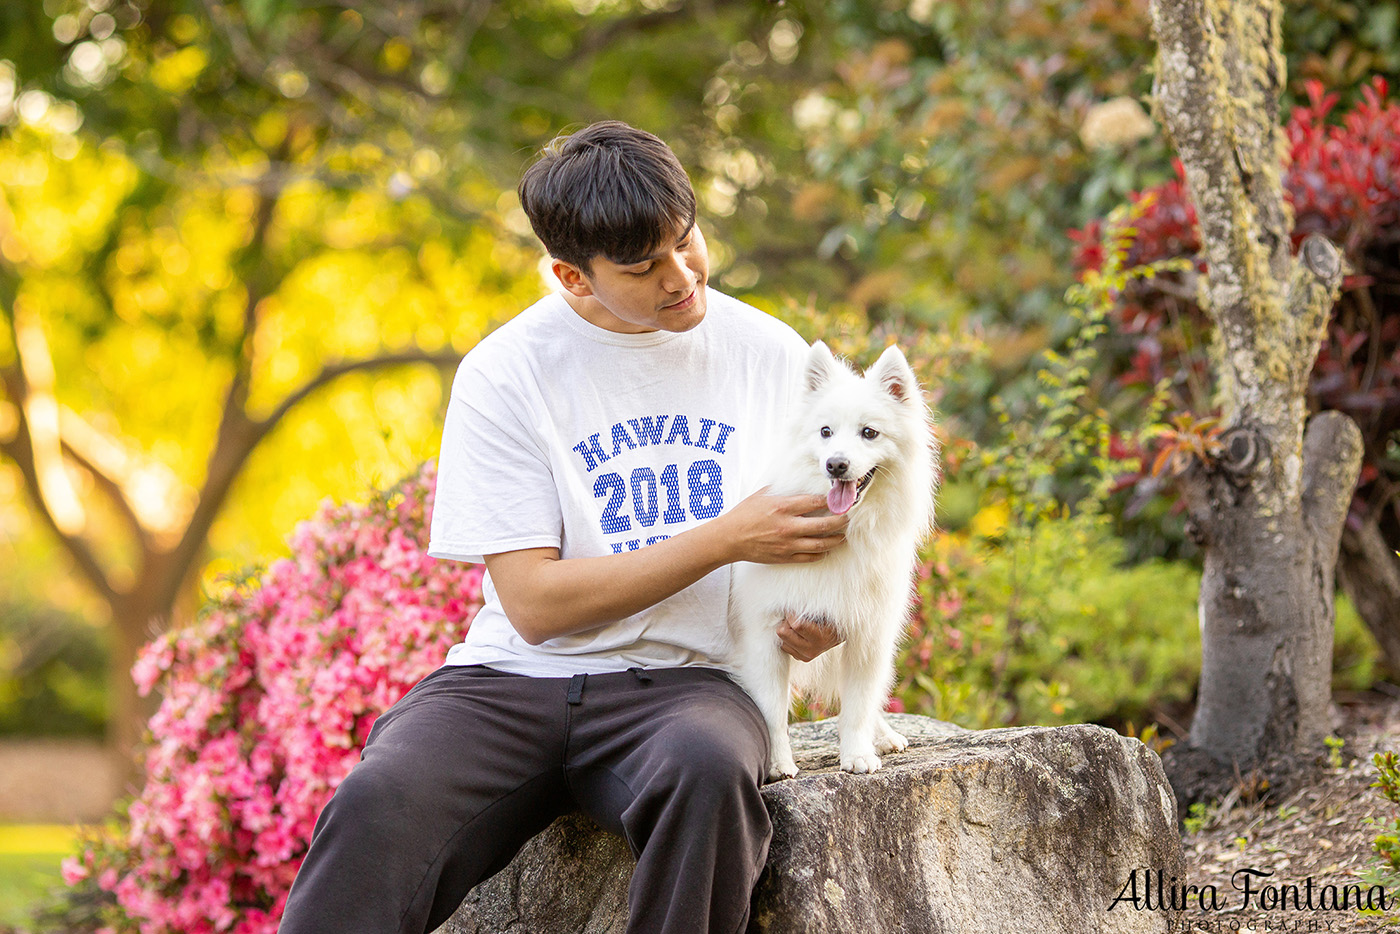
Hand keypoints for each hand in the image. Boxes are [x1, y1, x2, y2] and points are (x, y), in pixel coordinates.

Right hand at [717, 489, 847, 564]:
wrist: (730, 538)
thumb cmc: (744, 515)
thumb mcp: (762, 495)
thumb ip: (781, 489)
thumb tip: (797, 482)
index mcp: (782, 507)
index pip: (815, 502)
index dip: (830, 501)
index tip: (838, 499)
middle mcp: (787, 526)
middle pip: (824, 524)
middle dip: (841, 521)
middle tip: (848, 518)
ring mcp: (787, 544)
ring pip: (820, 543)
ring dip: (836, 539)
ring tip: (844, 536)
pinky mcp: (785, 557)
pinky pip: (809, 557)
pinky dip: (821, 553)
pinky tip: (826, 548)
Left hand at [777, 613, 842, 661]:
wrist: (837, 635)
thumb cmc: (830, 620)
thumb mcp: (823, 612)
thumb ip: (808, 609)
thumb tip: (790, 605)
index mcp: (819, 639)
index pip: (796, 625)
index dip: (791, 613)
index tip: (792, 608)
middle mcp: (810, 650)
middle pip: (783, 633)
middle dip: (786, 622)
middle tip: (793, 617)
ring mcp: (804, 656)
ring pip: (781, 640)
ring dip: (786, 630)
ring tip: (796, 625)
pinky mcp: (799, 657)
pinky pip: (784, 646)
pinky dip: (787, 638)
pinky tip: (796, 633)